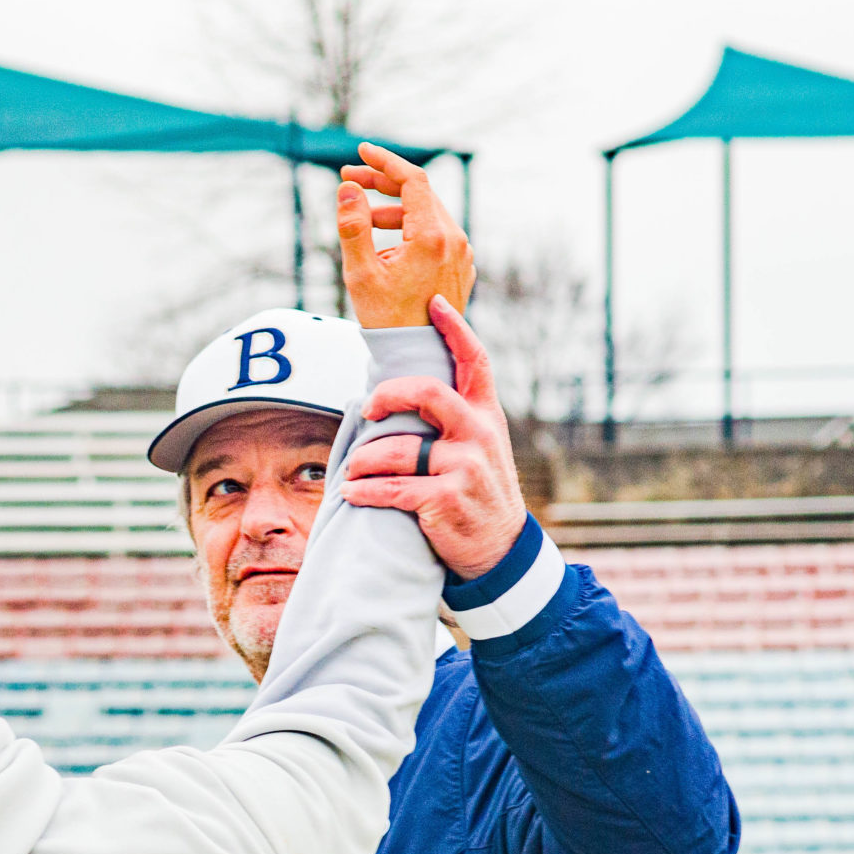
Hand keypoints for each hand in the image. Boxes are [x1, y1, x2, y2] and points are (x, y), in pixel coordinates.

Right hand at [337, 143, 472, 328]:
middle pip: (419, 193)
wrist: (418, 357)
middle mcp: (454, 239)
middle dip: (383, 184)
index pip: (412, 179)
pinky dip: (409, 228)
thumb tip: (347, 188)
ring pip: (426, 214)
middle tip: (349, 182)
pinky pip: (435, 235)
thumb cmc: (387, 319)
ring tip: (361, 221)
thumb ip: (352, 226)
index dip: (384, 161)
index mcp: (432, 236)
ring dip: (392, 209)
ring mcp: (461, 253)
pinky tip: (385, 244)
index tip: (360, 152)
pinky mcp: (460, 266)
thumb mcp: (361, 273)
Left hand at [340, 295, 526, 580]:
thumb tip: (408, 390)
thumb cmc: (479, 494)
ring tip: (351, 469)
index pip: (475, 361)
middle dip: (387, 396)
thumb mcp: (482, 449)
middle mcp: (479, 436)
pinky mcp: (446, 501)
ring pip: (397, 450)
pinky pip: (392, 489)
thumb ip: (456, 419)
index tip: (434, 303)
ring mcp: (464, 469)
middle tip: (367, 410)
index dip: (455, 328)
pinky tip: (351, 493)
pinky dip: (365, 491)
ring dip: (363, 460)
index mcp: (487, 416)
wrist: (502, 551)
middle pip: (427, 393)